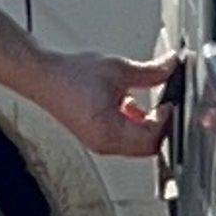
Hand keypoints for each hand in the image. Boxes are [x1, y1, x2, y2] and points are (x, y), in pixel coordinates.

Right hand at [40, 50, 175, 159]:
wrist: (44, 76)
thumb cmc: (70, 76)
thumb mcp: (119, 70)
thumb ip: (151, 72)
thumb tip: (171, 67)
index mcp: (109, 132)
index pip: (151, 139)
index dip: (166, 122)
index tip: (170, 104)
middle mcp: (104, 143)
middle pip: (146, 147)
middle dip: (160, 126)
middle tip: (166, 106)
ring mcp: (100, 142)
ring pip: (137, 144)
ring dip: (148, 125)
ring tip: (152, 104)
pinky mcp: (97, 136)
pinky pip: (125, 138)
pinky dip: (135, 124)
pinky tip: (133, 105)